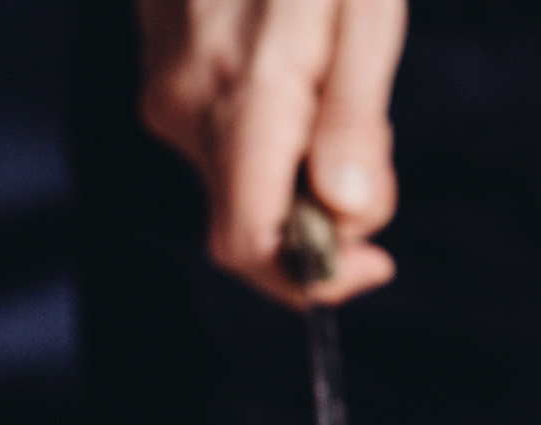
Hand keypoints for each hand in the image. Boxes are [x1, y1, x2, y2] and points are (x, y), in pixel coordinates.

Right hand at [137, 0, 406, 307]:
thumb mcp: (364, 20)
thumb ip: (354, 124)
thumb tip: (348, 212)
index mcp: (243, 102)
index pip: (251, 246)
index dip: (314, 281)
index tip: (376, 262)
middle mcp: (186, 109)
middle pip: (255, 224)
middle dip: (326, 217)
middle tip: (373, 141)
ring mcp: (167, 91)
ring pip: (245, 182)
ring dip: (305, 168)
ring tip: (336, 81)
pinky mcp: (164, 74)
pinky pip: (226, 141)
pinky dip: (278, 136)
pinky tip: (302, 72)